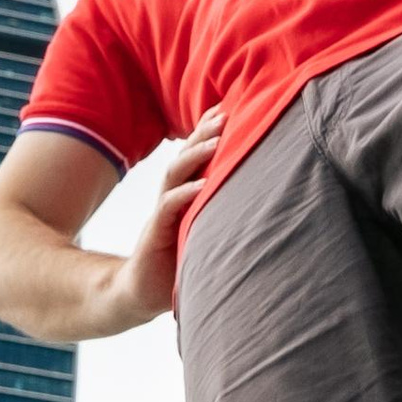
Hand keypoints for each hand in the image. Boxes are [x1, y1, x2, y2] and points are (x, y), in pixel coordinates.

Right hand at [101, 110, 224, 326]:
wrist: (140, 293)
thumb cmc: (177, 265)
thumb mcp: (202, 236)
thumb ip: (220, 218)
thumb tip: (262, 205)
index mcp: (183, 198)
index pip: (194, 158)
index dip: (206, 133)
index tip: (225, 109)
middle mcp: (172, 200)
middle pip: (185, 157)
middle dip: (203, 133)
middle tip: (225, 113)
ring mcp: (163, 215)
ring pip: (176, 175)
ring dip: (196, 155)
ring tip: (217, 140)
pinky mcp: (157, 234)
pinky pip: (169, 208)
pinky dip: (186, 194)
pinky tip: (202, 185)